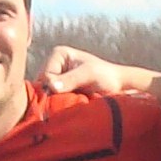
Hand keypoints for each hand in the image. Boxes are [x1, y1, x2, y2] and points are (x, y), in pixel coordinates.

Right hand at [41, 47, 160, 96]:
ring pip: (45, 95)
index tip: (69, 93)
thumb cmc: (107, 76)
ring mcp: (56, 79)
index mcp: (58, 54)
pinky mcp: (60, 91)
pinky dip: (58, 106)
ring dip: (55, 102)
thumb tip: (51, 87)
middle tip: (70, 100)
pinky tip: (68, 106)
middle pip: (42, 86)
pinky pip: (51, 101)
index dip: (53, 87)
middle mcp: (54, 65)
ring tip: (72, 102)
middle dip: (53, 96)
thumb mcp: (89, 75)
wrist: (118, 86)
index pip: (45, 75)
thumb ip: (70, 79)